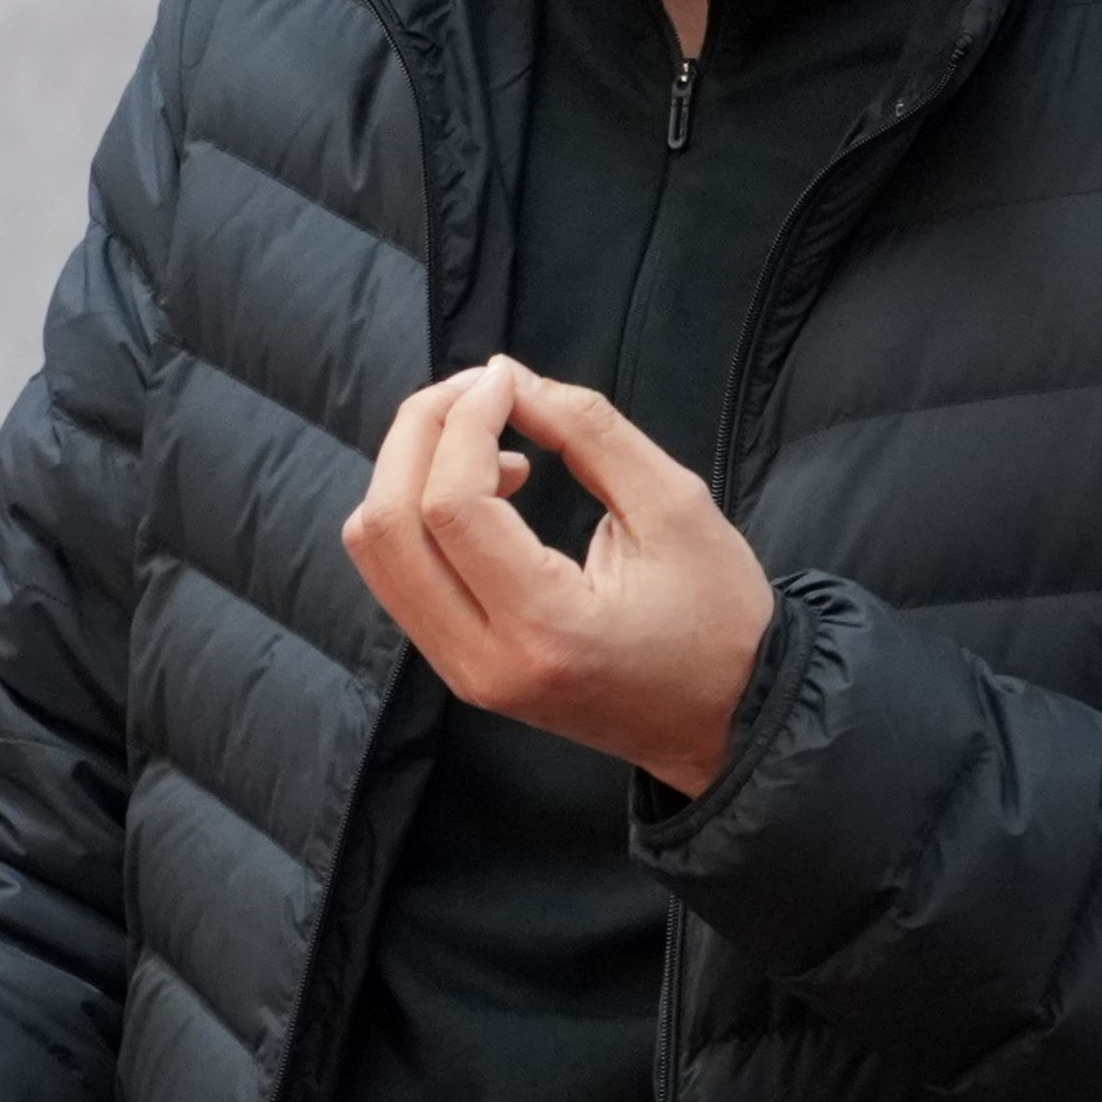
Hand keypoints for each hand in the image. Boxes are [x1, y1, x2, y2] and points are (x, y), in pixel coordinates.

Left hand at [337, 356, 772, 795]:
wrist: (725, 723)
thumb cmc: (719, 618)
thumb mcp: (676, 506)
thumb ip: (590, 431)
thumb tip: (508, 378)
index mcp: (546, 628)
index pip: (451, 507)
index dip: (465, 420)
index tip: (508, 378)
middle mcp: (483, 662)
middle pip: (386, 527)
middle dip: (420, 433)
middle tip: (483, 389)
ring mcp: (462, 673)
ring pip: (376, 551)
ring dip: (411, 471)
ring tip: (488, 441)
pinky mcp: (459, 668)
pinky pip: (400, 576)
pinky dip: (419, 511)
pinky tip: (486, 489)